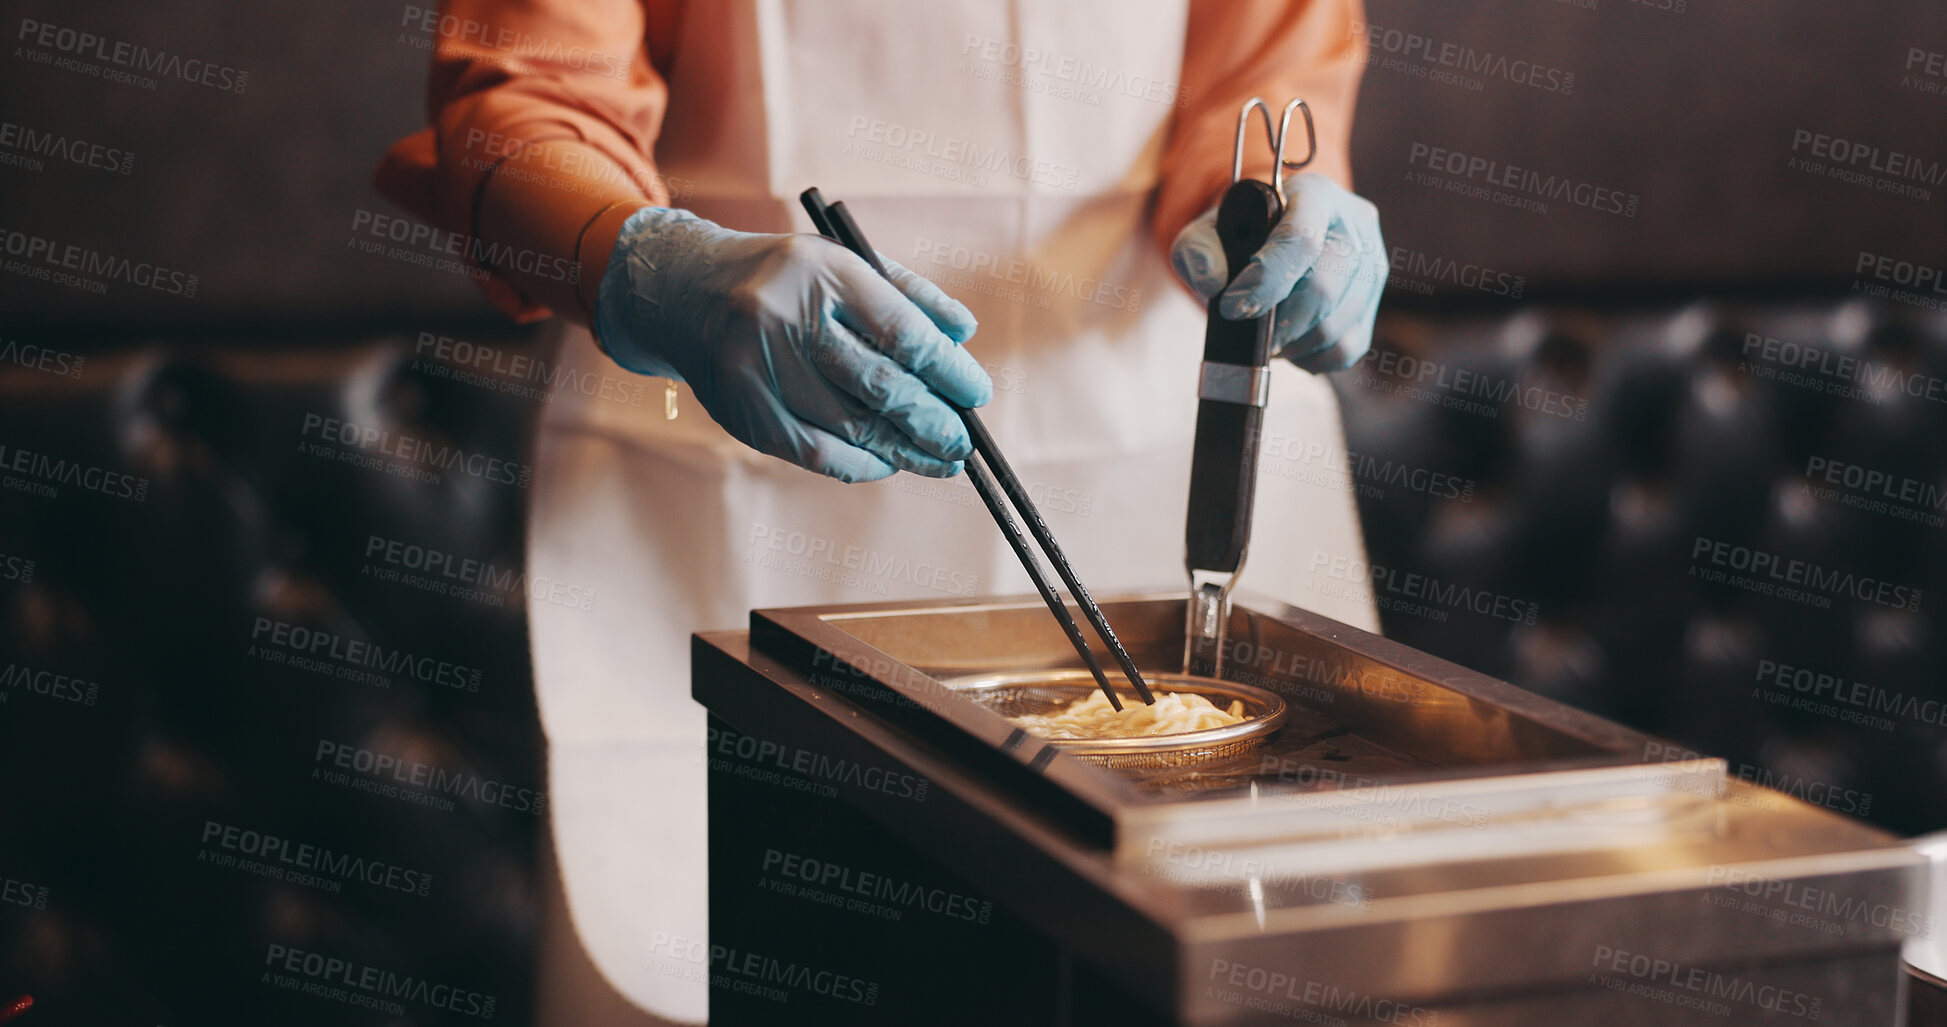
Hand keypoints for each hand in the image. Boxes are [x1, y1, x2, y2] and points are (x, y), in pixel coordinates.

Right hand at [594, 207, 990, 482]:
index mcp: (822, 273)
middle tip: (963, 443)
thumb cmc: (787, 279)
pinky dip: (860, 465)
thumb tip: (964, 337)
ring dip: (905, 451)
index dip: (948, 371)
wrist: (686, 292)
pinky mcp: (743, 412)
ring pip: (850, 427)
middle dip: (932, 421)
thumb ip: (909, 296)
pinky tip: (889, 464)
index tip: (976, 393)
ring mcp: (758, 368)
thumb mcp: (845, 264)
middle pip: (879, 386)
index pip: (903, 332)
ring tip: (941, 460)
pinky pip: (815, 453)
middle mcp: (785, 317)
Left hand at [1170, 172, 1385, 371]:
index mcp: (1315, 195)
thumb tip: (1213, 281)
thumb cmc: (1242, 233)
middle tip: (1250, 333)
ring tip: (1267, 338)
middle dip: (1279, 324)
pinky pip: (1346, 348)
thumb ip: (1199, 248)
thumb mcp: (1209, 229)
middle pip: (1324, 290)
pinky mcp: (1372, 303)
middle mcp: (1354, 226)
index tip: (1233, 307)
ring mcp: (1372, 265)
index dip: (1266, 281)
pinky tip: (1290, 345)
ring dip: (1292, 345)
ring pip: (1335, 326)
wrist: (1277, 237)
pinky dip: (1311, 358)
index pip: (1301, 239)